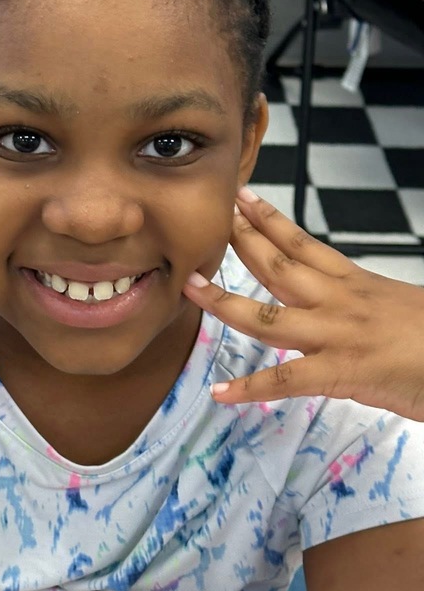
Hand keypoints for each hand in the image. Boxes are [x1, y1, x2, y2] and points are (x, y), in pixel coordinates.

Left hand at [182, 187, 423, 420]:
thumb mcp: (400, 306)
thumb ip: (366, 303)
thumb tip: (348, 308)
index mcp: (356, 284)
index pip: (304, 244)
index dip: (269, 221)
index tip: (242, 198)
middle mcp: (340, 302)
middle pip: (278, 266)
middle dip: (238, 243)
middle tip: (205, 224)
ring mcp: (337, 335)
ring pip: (267, 315)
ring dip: (223, 302)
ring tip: (190, 288)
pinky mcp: (342, 372)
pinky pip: (285, 380)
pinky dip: (249, 388)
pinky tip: (220, 392)